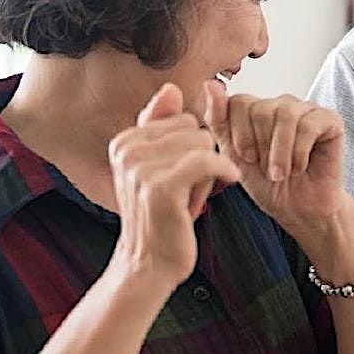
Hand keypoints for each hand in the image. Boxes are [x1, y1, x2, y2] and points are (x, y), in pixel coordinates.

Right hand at [108, 83, 239, 288]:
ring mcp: (140, 169)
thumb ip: (161, 127)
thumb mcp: (158, 167)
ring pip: (203, 143)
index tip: (183, 174)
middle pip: (194, 128)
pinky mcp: (161, 187)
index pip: (181, 118)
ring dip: (210, 170)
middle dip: (202, 156)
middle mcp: (127, 151)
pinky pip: (207, 160)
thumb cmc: (160, 218)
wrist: (148, 266)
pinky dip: (224, 170)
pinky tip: (229, 181)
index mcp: (124, 141)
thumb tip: (171, 88)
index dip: (192, 146)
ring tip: (194, 195)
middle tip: (190, 188)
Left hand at [203, 81, 347, 236]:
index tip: (247, 158)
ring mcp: (306, 109)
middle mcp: (281, 104)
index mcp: (256, 109)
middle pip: (261, 108)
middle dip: (260, 147)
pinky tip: (300, 167)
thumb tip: (210, 84)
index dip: (240, 134)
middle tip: (267, 170)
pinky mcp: (330, 120)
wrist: (299, 211)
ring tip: (281, 173)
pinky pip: (309, 125)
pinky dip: (299, 152)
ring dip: (279, 152)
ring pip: (285, 115)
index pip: (238, 101)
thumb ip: (218, 120)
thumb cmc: (268, 185)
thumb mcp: (233, 156)